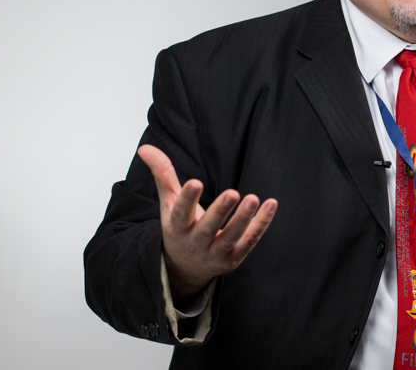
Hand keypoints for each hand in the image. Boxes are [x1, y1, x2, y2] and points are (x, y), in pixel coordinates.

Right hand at [138, 144, 278, 301]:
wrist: (186, 268)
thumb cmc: (181, 227)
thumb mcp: (169, 203)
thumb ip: (162, 174)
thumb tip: (145, 148)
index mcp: (177, 228)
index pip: (180, 213)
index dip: (187, 198)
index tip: (196, 182)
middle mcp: (194, 244)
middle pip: (207, 229)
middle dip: (220, 211)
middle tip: (233, 192)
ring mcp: (215, 253)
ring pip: (230, 238)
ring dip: (243, 219)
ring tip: (253, 198)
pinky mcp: (233, 259)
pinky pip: (249, 242)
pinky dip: (261, 224)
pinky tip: (270, 205)